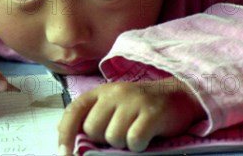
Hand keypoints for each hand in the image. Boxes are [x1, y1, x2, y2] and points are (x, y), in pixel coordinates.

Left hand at [57, 77, 204, 153]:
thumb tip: (75, 144)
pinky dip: (139, 145)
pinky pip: (134, 140)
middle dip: (104, 139)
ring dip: (124, 143)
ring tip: (135, 131)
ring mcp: (133, 101)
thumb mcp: (114, 106)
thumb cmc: (141, 107)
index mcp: (100, 92)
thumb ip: (95, 118)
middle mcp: (114, 93)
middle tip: (121, 133)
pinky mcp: (151, 113)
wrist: (178, 96)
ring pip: (113, 137)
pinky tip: (146, 136)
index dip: (65, 134)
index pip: (74, 111)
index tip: (64, 153)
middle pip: (93, 130)